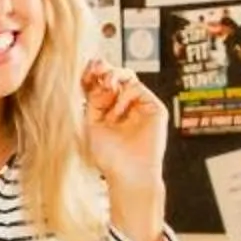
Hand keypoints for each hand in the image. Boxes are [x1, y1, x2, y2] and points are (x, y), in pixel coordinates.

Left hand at [80, 60, 168, 191]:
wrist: (128, 173)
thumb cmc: (109, 156)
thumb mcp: (93, 122)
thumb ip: (94, 99)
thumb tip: (98, 79)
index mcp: (108, 110)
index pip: (101, 84)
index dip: (94, 75)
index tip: (86, 70)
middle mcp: (125, 106)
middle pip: (116, 77)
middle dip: (104, 69)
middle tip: (96, 68)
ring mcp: (140, 106)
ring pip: (128, 78)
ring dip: (114, 76)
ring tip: (106, 85)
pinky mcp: (154, 108)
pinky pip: (138, 89)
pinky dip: (125, 94)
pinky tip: (118, 110)